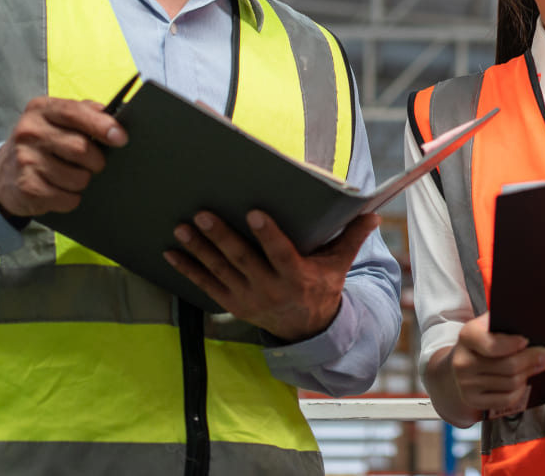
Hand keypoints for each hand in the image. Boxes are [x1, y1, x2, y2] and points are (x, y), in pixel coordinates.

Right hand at [0, 96, 127, 218]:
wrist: (4, 174)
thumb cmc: (43, 143)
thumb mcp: (57, 119)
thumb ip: (84, 112)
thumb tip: (111, 116)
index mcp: (41, 109)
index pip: (75, 112)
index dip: (102, 125)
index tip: (120, 138)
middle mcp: (29, 132)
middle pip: (81, 148)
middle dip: (96, 160)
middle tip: (94, 163)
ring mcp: (25, 160)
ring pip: (78, 177)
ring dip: (83, 180)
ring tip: (72, 176)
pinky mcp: (27, 187)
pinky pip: (67, 198)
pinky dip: (72, 198)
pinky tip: (61, 190)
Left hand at [165, 210, 378, 341]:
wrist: (306, 330)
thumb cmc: (322, 287)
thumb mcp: (338, 266)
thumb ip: (351, 238)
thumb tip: (373, 213)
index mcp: (297, 277)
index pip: (280, 254)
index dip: (268, 234)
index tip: (255, 213)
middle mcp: (269, 289)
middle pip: (242, 260)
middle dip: (221, 237)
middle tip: (203, 213)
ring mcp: (247, 298)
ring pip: (220, 271)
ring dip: (199, 249)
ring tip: (182, 228)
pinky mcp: (232, 304)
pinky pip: (206, 286)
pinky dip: (188, 270)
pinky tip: (171, 253)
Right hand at [448, 312, 544, 419]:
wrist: (461, 362)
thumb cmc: (482, 340)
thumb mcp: (487, 324)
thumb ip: (504, 321)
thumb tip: (531, 322)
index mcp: (467, 337)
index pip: (492, 345)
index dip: (512, 344)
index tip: (526, 341)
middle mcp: (463, 362)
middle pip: (508, 366)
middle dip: (533, 359)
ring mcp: (466, 384)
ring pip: (511, 383)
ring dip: (529, 373)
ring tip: (537, 365)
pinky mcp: (473, 400)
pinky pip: (506, 399)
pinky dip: (519, 391)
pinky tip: (523, 381)